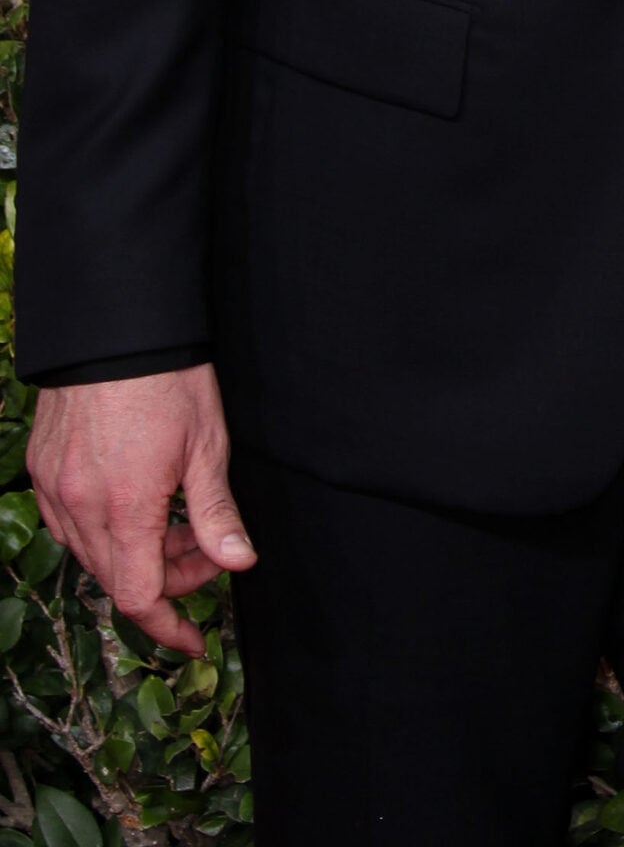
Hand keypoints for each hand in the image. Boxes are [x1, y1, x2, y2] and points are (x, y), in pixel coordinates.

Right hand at [27, 365, 254, 656]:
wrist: (116, 326)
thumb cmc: (170, 378)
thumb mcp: (207, 445)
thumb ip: (217, 512)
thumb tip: (240, 563)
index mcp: (124, 507)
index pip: (138, 597)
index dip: (167, 626)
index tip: (194, 639)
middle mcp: (79, 506)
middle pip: (118, 578)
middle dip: (167, 578)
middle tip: (208, 550)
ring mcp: (54, 489)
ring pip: (92, 553)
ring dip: (137, 553)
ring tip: (180, 519)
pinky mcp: (43, 469)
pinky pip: (69, 523)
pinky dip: (105, 529)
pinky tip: (139, 504)